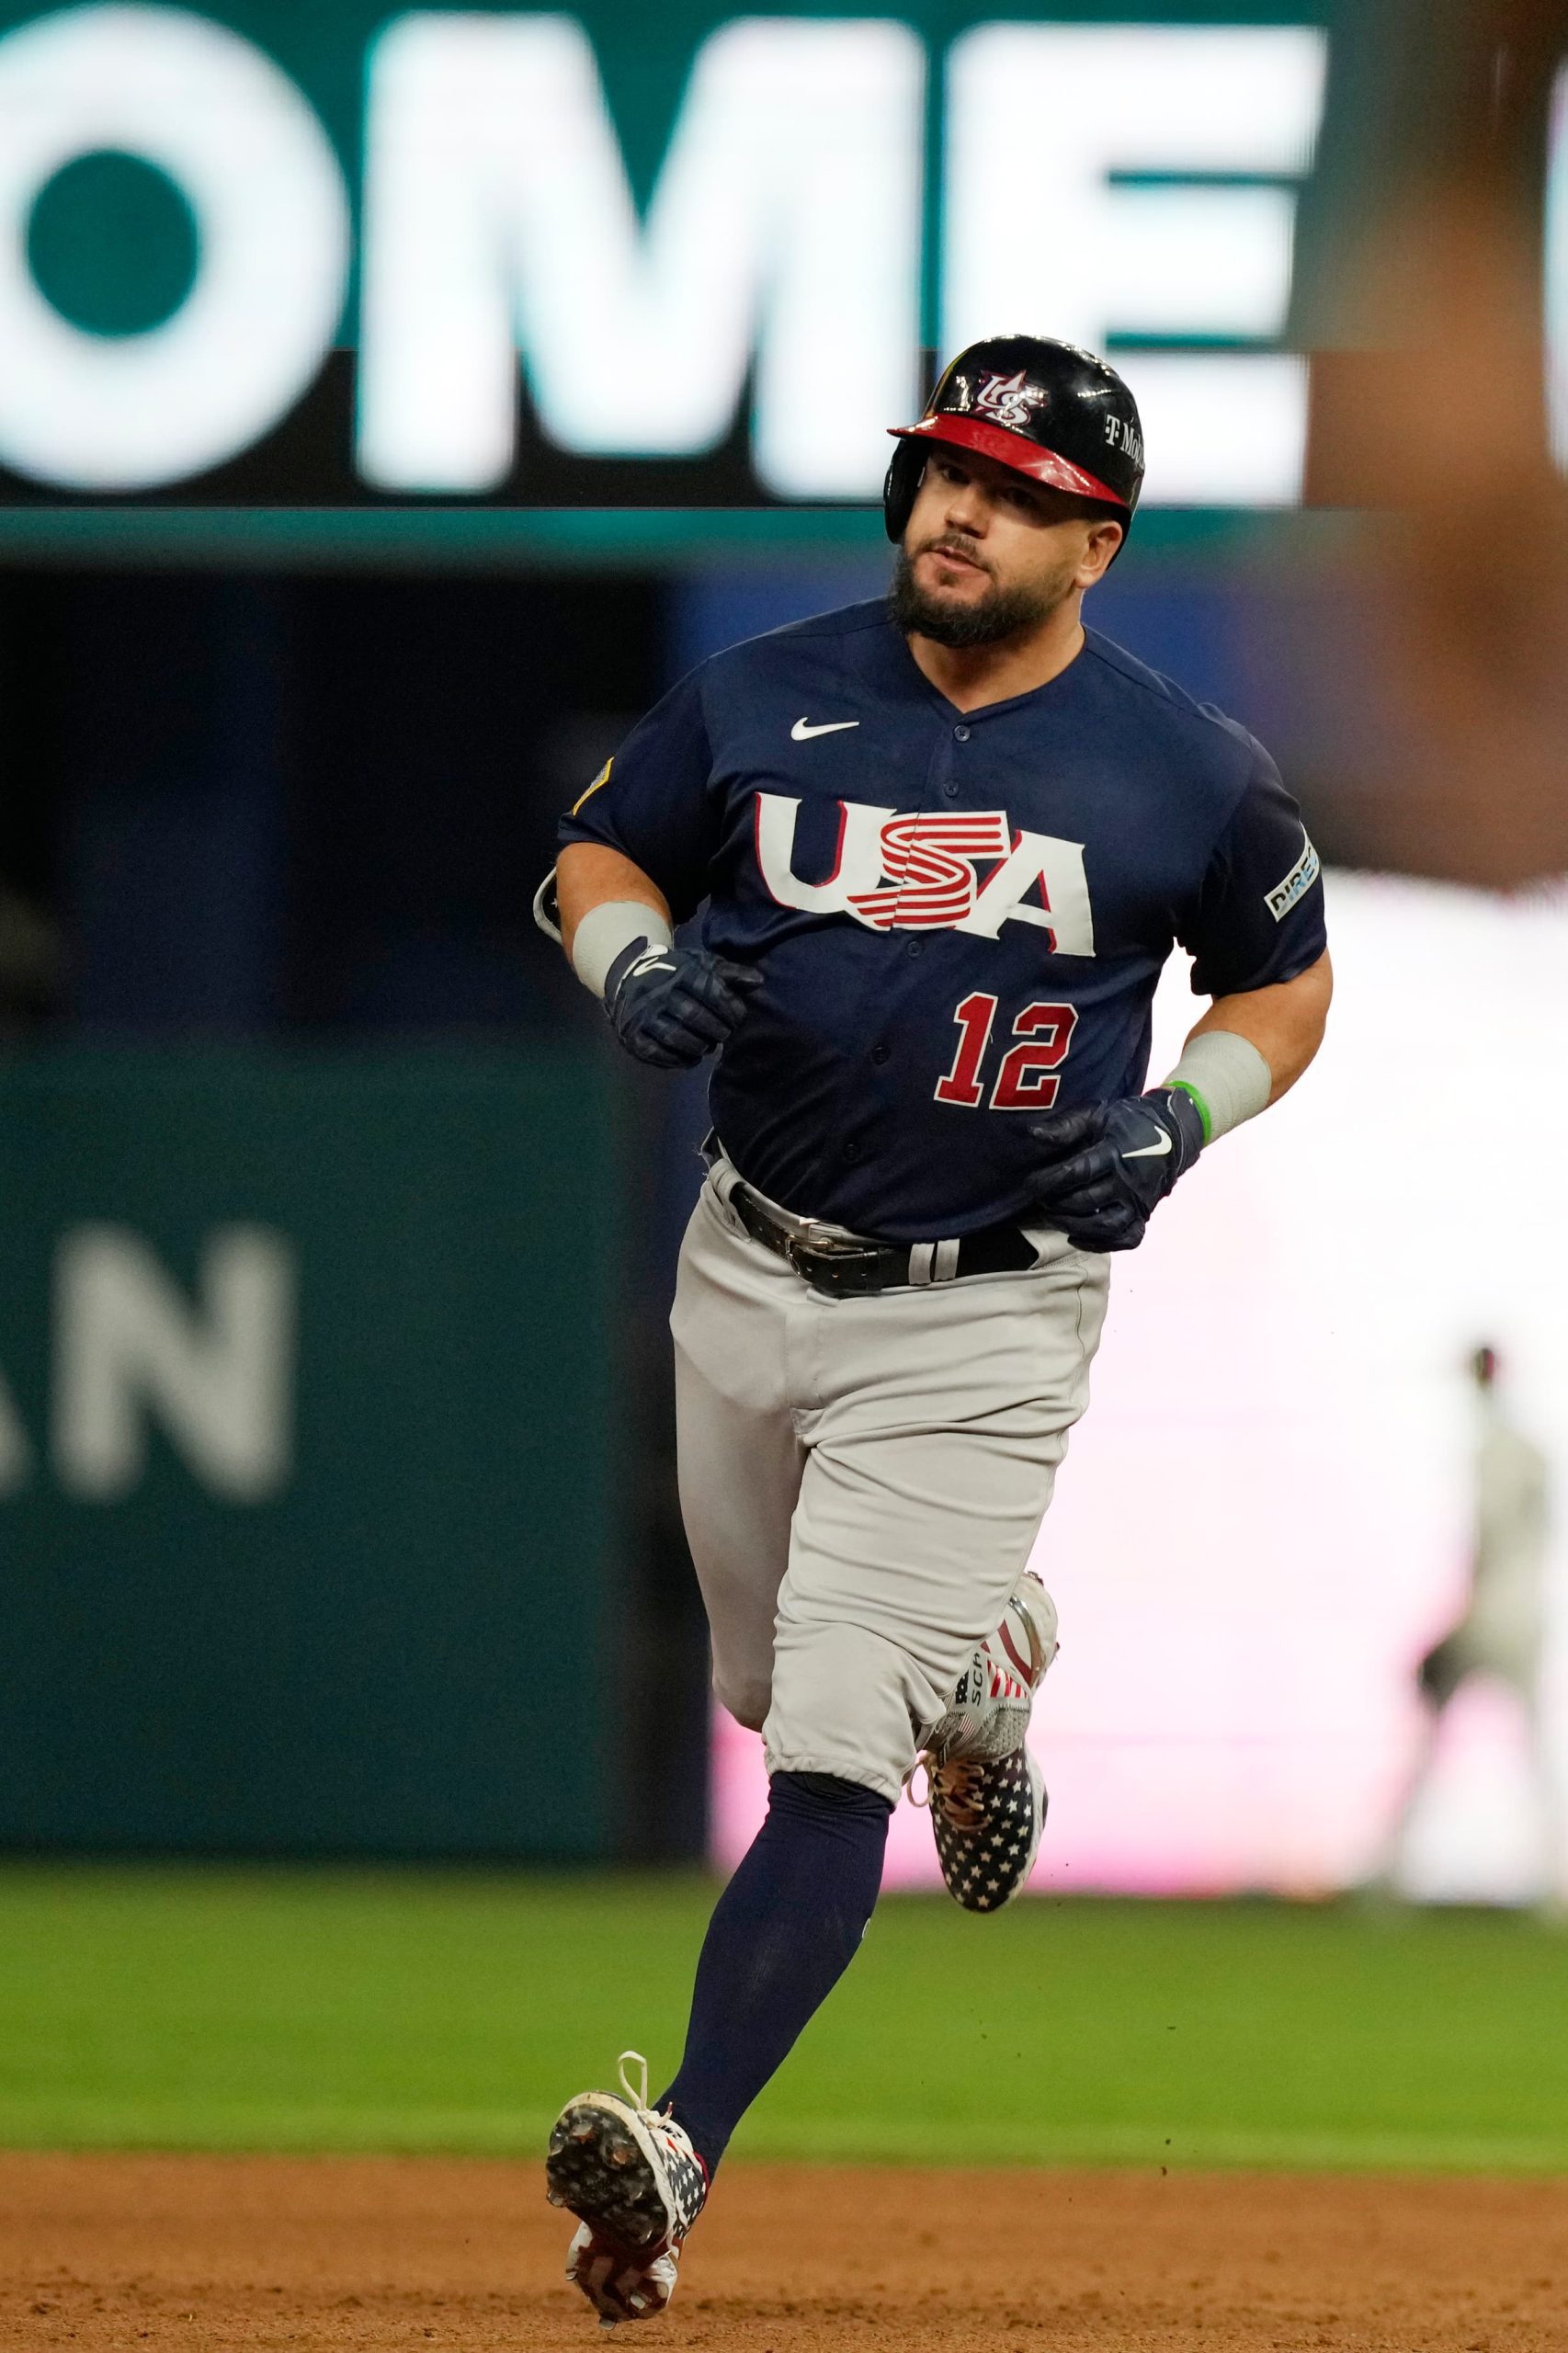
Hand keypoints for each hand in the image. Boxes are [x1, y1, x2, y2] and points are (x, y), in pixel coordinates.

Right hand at [603, 938, 762, 1068]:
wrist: (631, 979)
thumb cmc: (677, 975)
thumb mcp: (701, 965)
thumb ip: (730, 973)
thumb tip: (758, 981)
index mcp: (678, 973)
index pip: (709, 991)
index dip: (730, 1008)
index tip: (738, 1018)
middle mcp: (658, 993)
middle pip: (693, 1016)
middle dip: (717, 1029)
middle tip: (725, 1034)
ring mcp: (642, 1016)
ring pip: (675, 1037)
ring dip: (699, 1046)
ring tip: (709, 1045)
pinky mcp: (634, 1036)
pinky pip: (658, 1054)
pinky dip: (679, 1060)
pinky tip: (692, 1057)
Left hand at [1027, 1088, 1204, 1251]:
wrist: (1172, 1134)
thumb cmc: (1127, 1123)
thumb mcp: (1098, 1115)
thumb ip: (1066, 1126)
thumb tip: (1033, 1134)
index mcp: (1117, 1153)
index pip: (1078, 1172)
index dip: (1050, 1180)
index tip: (1029, 1184)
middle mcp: (1130, 1182)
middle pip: (1088, 1201)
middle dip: (1057, 1204)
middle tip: (1038, 1201)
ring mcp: (1139, 1203)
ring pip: (1106, 1226)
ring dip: (1074, 1226)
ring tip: (1052, 1219)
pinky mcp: (1145, 1217)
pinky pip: (1126, 1239)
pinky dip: (1101, 1244)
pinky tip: (1076, 1237)